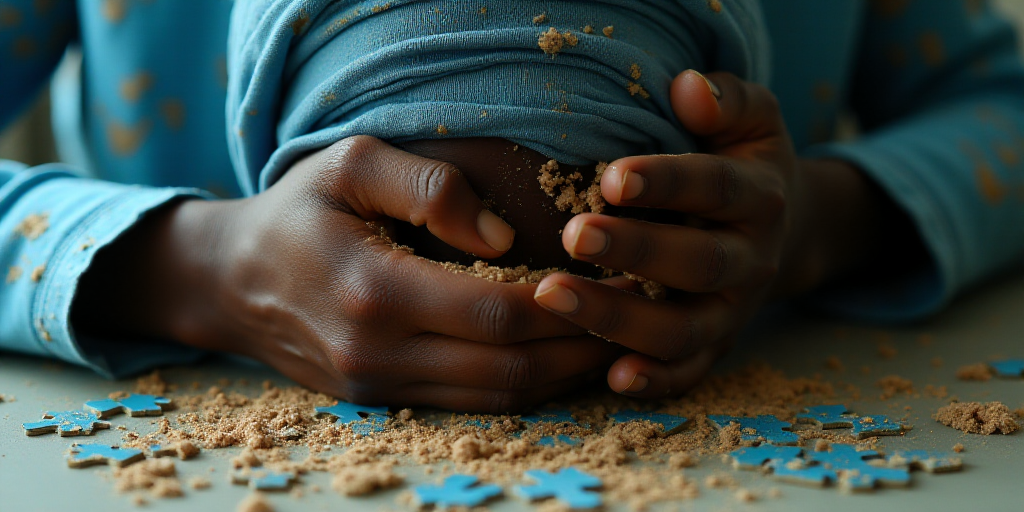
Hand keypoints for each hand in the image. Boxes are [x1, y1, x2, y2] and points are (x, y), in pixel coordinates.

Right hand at [74, 136, 619, 411]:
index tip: (615, 279)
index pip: (495, 313)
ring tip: (610, 340)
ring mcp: (377, 387)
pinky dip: (522, 388)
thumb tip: (502, 234)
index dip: (564, 303)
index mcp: (373, 291)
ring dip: (561, 376)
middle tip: (632, 316)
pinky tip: (555, 359)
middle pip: (507, 369)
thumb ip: (430, 186)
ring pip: (495, 399)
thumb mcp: (350, 162)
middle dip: (579, 347)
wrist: (230, 280)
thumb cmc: (296, 211)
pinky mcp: (379, 400)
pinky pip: (469, 404)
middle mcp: (376, 354)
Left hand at [533, 71, 874, 396]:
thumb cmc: (744, 161)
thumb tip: (688, 88)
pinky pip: (689, 374)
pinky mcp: (716, 347)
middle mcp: (753, 259)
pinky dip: (655, 382)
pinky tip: (610, 378)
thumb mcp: (753, 119)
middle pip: (700, 264)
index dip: (668, 183)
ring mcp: (734, 312)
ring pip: (683, 329)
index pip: (716, 188)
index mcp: (759, 196)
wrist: (787, 228)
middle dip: (636, 251)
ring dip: (619, 319)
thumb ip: (727, 100)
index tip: (613, 178)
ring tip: (552, 297)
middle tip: (572, 236)